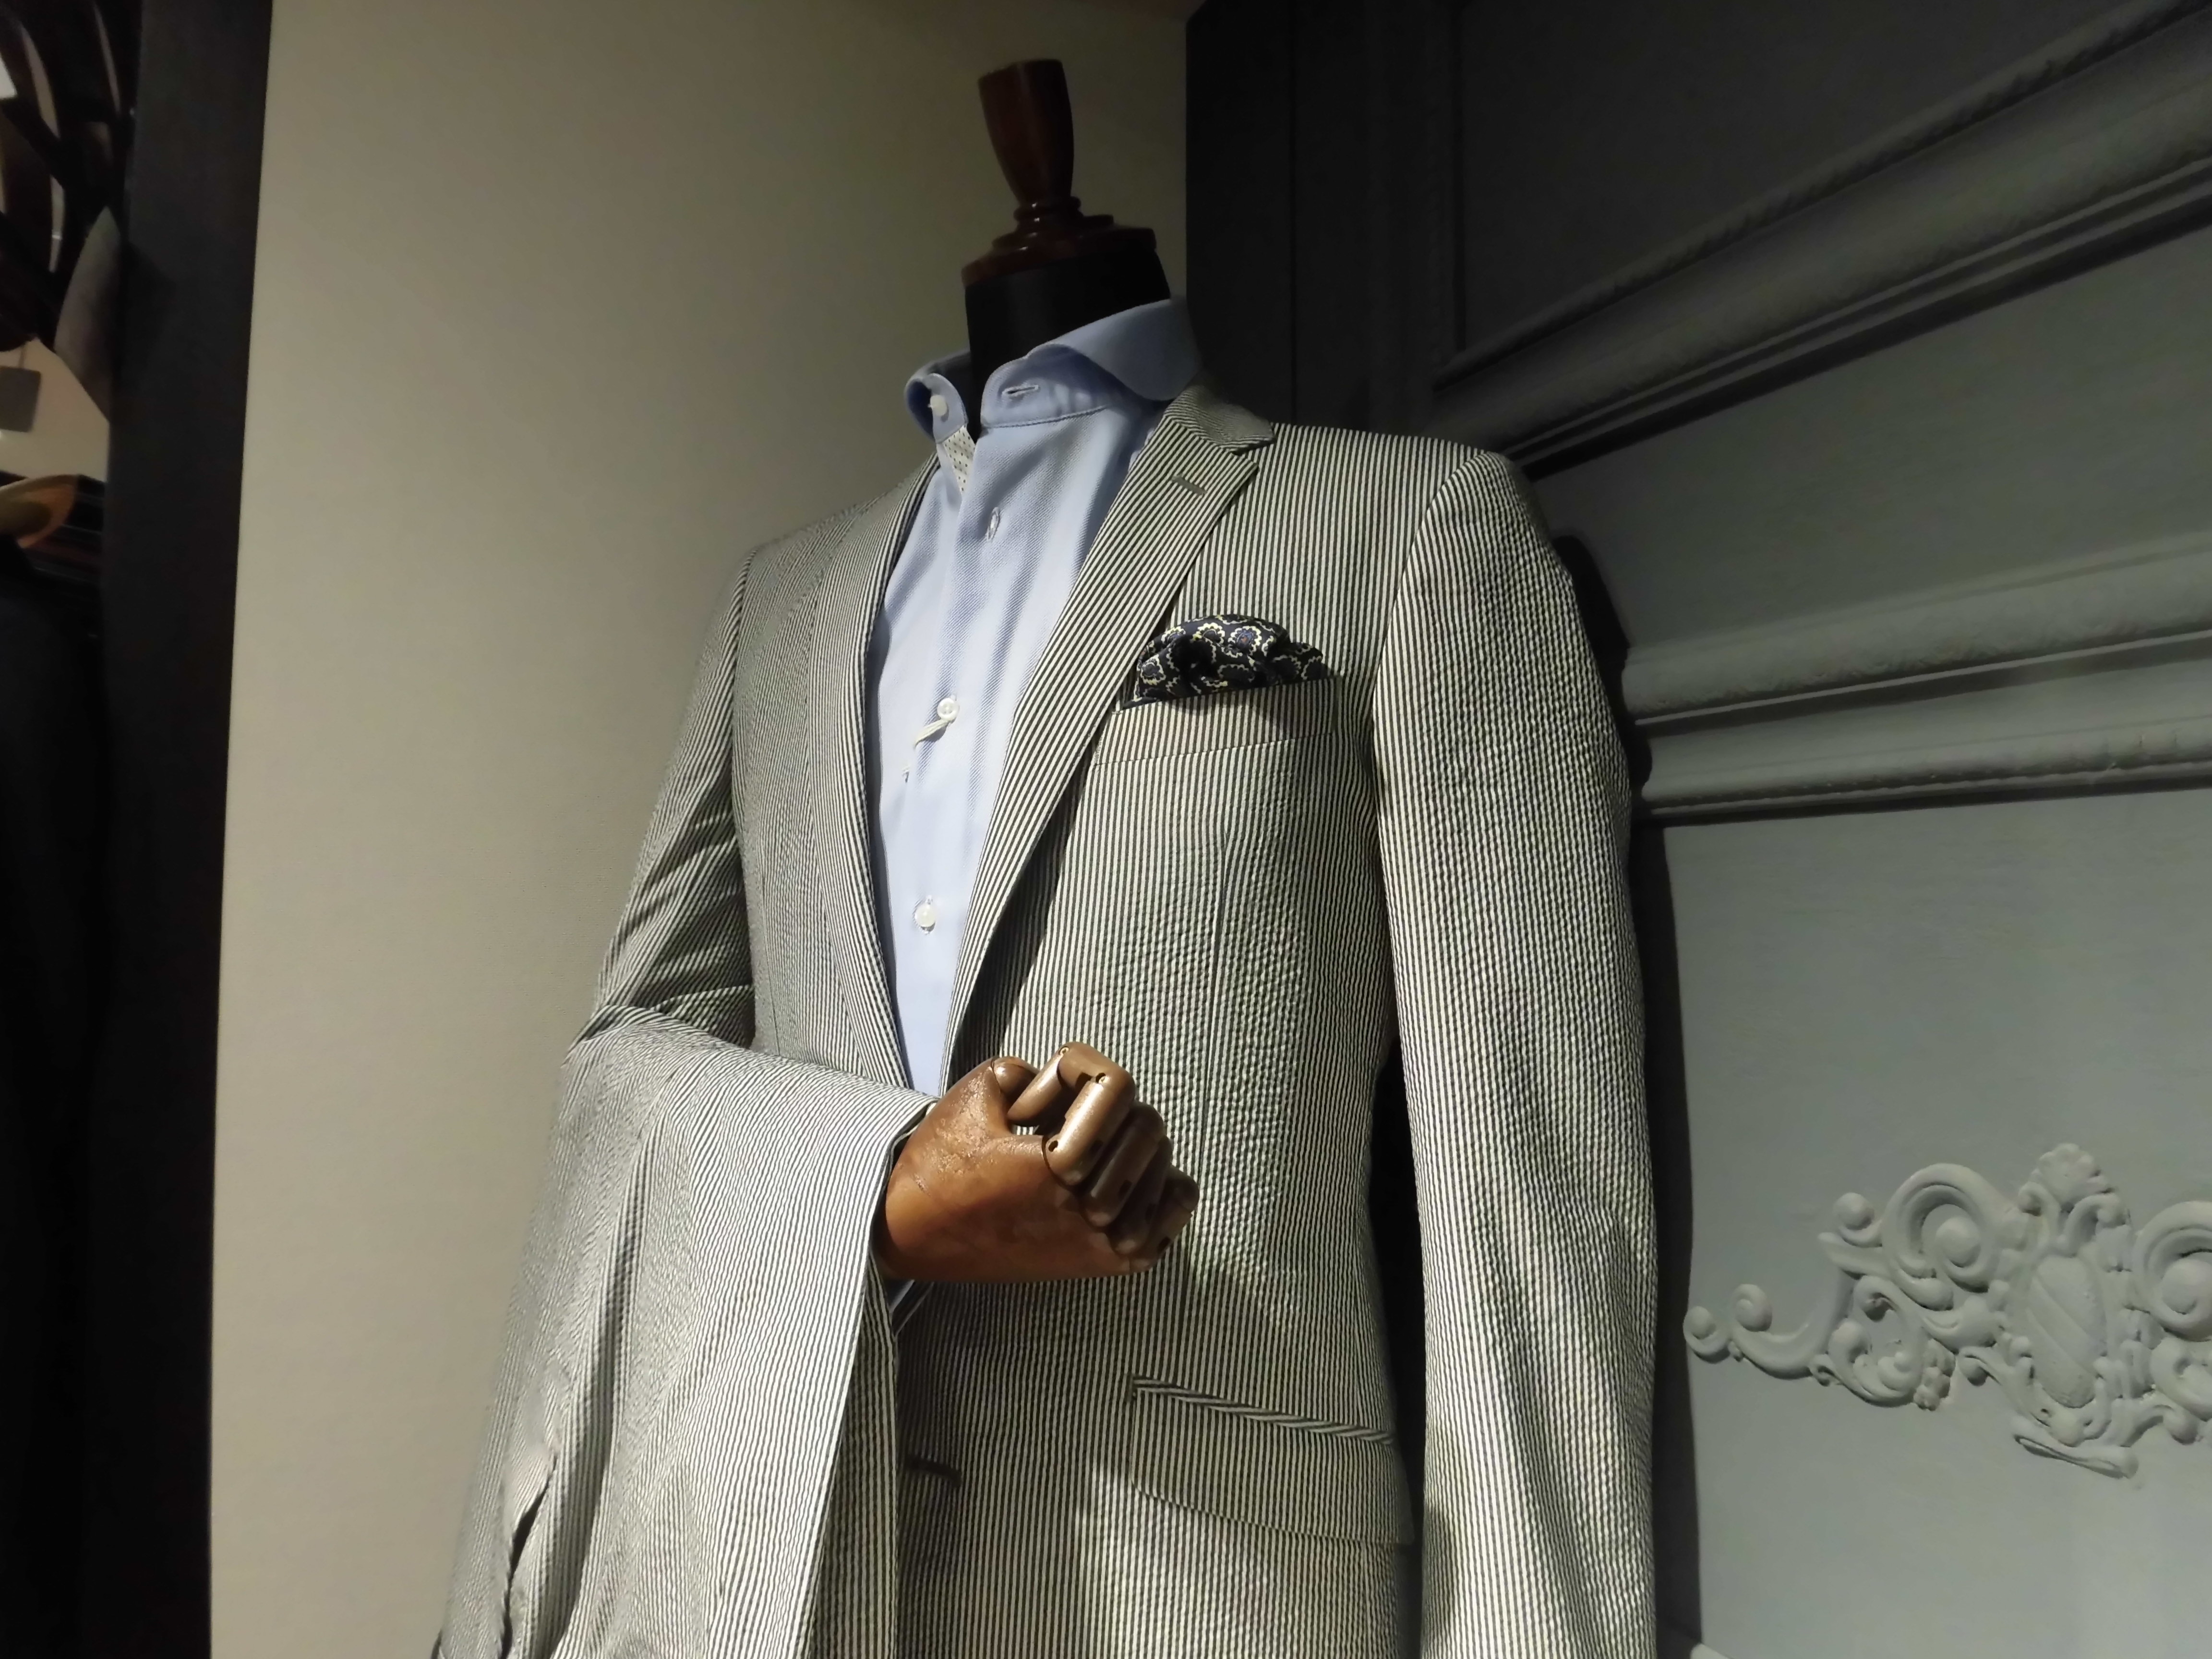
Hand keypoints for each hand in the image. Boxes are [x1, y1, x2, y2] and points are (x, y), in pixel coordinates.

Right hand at [876, 1044, 1199, 1281]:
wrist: (913, 1236)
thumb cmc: (941, 1161)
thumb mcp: (981, 1092)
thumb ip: (1039, 1071)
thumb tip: (1082, 1084)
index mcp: (1056, 1165)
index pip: (1117, 1088)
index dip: (1079, 1070)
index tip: (1039, 1092)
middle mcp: (1089, 1211)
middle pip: (1147, 1124)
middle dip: (1107, 1107)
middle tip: (1058, 1122)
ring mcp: (1105, 1244)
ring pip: (1162, 1163)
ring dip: (1129, 1142)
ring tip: (1083, 1151)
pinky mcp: (1110, 1264)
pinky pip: (1172, 1213)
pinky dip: (1162, 1183)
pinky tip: (1129, 1172)